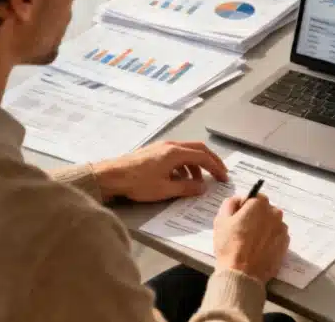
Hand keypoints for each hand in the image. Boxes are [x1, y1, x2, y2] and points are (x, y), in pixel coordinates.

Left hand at [91, 141, 227, 201]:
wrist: (111, 176)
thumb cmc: (138, 183)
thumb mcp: (165, 189)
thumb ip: (187, 188)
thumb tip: (203, 187)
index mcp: (175, 153)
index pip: (203, 157)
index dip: (216, 167)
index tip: (224, 178)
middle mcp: (171, 145)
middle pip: (198, 149)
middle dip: (211, 161)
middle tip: (219, 173)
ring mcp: (162, 146)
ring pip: (187, 151)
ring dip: (196, 165)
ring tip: (198, 181)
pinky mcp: (155, 152)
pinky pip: (177, 154)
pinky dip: (185, 165)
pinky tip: (181, 178)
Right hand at [213, 194, 289, 282]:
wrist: (242, 274)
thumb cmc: (229, 245)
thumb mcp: (221, 219)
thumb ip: (230, 203)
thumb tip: (240, 200)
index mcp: (260, 204)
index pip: (255, 197)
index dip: (246, 206)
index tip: (239, 217)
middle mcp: (275, 213)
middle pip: (265, 210)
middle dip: (256, 216)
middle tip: (244, 230)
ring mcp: (282, 229)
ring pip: (272, 223)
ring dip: (264, 228)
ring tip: (252, 242)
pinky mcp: (286, 244)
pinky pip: (277, 236)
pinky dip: (270, 240)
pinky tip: (259, 249)